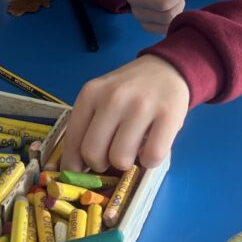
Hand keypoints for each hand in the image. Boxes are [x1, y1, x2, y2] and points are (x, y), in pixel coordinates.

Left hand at [61, 55, 189, 171]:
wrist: (165, 68)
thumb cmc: (129, 89)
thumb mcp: (100, 97)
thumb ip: (87, 125)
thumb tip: (74, 167)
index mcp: (90, 94)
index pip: (73, 142)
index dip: (74, 165)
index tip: (80, 173)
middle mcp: (113, 98)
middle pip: (93, 154)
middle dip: (100, 165)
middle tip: (110, 157)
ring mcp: (141, 107)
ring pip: (121, 159)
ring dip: (126, 164)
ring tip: (132, 149)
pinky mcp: (168, 116)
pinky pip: (152, 157)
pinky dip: (149, 161)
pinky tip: (149, 148)